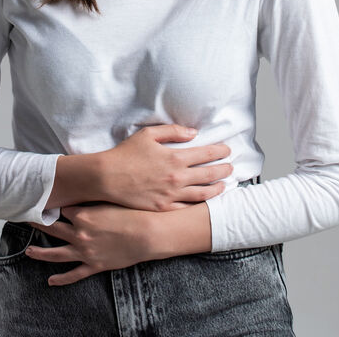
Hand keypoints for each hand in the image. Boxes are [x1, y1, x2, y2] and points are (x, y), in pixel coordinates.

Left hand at [25, 204, 153, 285]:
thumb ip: (94, 198)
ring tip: (28, 251)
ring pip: (56, 254)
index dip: (52, 205)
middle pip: (52, 228)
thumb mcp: (111, 200)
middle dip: (38, 224)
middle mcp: (79, 233)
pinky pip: (74, 275)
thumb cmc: (133, 214)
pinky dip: (61, 279)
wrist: (147, 234)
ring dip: (40, 253)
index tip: (42, 203)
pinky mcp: (94, 265)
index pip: (61, 208)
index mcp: (82, 215)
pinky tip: (51, 281)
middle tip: (26, 221)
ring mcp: (85, 251)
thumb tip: (86, 189)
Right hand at [98, 125, 232, 211]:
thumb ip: (173, 131)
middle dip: (224, 170)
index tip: (227, 150)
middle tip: (231, 167)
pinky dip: (199, 204)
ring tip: (224, 185)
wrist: (106, 177)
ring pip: (202, 193)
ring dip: (217, 188)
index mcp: (175, 157)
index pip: (207, 154)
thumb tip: (193, 133)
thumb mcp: (148, 134)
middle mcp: (177, 177)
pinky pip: (187, 207)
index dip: (220, 152)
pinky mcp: (163, 207)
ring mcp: (171, 195)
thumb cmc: (125, 154)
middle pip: (209, 174)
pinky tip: (204, 200)